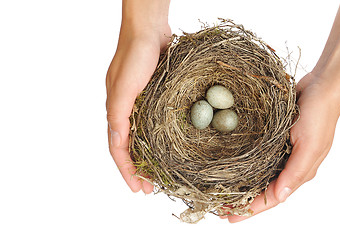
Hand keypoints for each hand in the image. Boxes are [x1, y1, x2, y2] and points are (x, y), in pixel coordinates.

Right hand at [106, 20, 170, 193]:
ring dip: (148, 157)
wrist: (148, 29)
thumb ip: (118, 114)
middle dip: (138, 169)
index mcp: (116, 110)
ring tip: (158, 174)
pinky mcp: (153, 97)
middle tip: (150, 188)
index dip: (127, 170)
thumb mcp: (124, 86)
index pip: (119, 149)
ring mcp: (140, 104)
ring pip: (142, 138)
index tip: (138, 189)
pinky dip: (157, 139)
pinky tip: (167, 146)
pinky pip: (153, 124)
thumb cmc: (135, 55)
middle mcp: (127, 110)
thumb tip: (118, 142)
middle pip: (130, 147)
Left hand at [226, 72, 339, 222]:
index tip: (229, 217)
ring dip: (240, 183)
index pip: (270, 198)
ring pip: (256, 174)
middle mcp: (286, 165)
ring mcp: (278, 152)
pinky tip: (229, 166)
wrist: (320, 86)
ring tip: (219, 191)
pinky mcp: (272, 139)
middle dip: (241, 200)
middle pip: (261, 189)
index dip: (250, 209)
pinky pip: (256, 156)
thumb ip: (296, 172)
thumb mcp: (311, 146)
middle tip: (218, 207)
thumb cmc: (320, 115)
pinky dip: (242, 164)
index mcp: (297, 172)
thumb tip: (279, 196)